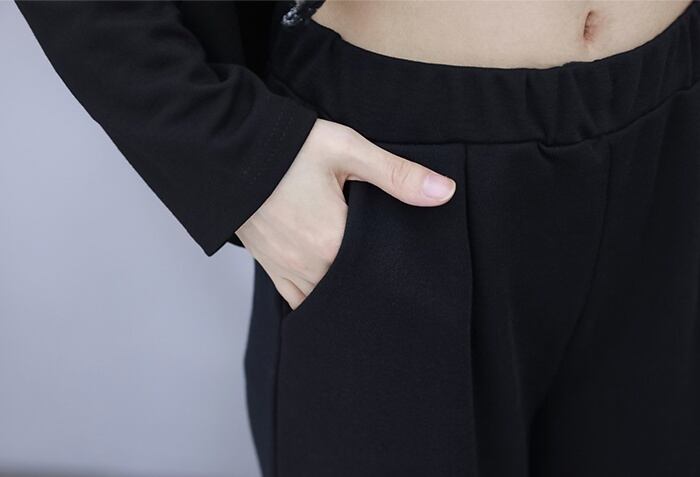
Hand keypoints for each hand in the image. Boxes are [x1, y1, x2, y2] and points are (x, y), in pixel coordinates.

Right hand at [234, 118, 456, 310]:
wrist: (228, 152)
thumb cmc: (288, 149)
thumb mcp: (347, 150)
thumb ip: (397, 174)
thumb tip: (445, 192)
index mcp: (334, 241)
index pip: (380, 269)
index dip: (399, 267)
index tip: (414, 265)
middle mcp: (311, 266)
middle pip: (356, 288)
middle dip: (376, 283)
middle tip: (395, 275)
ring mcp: (288, 271)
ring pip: (329, 299)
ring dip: (349, 293)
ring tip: (368, 282)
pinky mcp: (271, 268)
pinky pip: (299, 300)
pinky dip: (318, 301)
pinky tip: (334, 294)